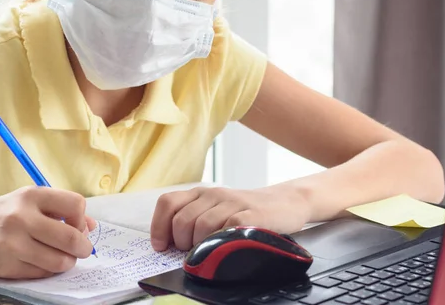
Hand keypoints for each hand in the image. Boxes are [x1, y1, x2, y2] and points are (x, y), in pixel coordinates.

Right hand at [0, 186, 95, 278]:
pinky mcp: (8, 266)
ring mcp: (14, 243)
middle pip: (71, 237)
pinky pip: (43, 273)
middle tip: (83, 250)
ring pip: (60, 260)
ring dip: (68, 262)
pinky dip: (50, 270)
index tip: (77, 225)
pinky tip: (44, 262)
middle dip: (83, 247)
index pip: (76, 204)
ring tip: (63, 258)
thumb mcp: (27, 202)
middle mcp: (23, 217)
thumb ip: (59, 210)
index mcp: (32, 195)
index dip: (82, 218)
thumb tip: (91, 225)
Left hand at [150, 186, 310, 250]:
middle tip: (194, 251)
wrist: (286, 202)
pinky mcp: (250, 215)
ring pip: (201, 226)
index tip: (162, 246)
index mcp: (202, 193)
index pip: (168, 203)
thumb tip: (168, 244)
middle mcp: (214, 194)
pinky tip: (227, 246)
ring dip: (201, 245)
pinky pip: (226, 230)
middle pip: (182, 220)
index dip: (159, 227)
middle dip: (182, 242)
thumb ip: (194, 219)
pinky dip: (221, 243)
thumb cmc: (247, 212)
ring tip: (212, 250)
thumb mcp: (217, 210)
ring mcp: (233, 203)